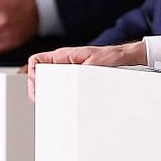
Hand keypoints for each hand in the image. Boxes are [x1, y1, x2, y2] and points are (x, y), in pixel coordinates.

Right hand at [26, 42, 146, 100]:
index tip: (38, 90)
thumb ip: (80, 72)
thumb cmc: (113, 57)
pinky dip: (62, 95)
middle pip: (41, 75)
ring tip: (53, 104)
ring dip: (51, 93)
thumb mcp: (95, 64)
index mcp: (64, 56)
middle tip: (43, 102)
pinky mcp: (78, 78)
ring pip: (51, 82)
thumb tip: (67, 83)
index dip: (32, 75)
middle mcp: (65, 63)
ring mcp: (70, 71)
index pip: (36, 62)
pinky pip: (63, 86)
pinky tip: (66, 103)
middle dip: (39, 89)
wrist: (128, 58)